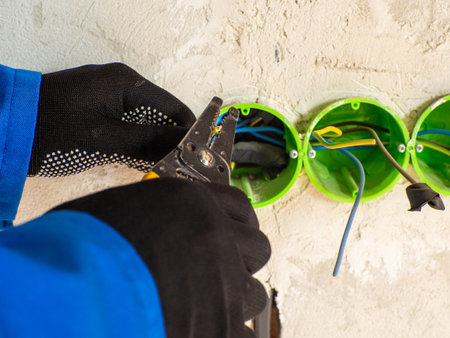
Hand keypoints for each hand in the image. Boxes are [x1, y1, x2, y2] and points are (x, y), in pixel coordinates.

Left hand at [28, 63, 194, 175]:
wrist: (9, 128)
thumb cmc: (53, 128)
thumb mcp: (105, 138)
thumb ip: (148, 141)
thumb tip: (184, 146)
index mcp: (126, 83)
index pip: (173, 107)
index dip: (187, 133)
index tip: (195, 158)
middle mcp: (122, 85)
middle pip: (161, 115)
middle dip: (170, 141)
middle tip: (178, 168)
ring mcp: (109, 97)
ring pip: (146, 122)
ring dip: (153, 145)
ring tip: (161, 169)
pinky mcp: (100, 111)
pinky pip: (129, 126)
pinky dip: (136, 144)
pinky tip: (139, 162)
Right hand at [52, 178, 270, 337]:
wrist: (75, 287)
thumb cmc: (80, 247)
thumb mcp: (121, 211)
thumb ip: (155, 217)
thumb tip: (159, 231)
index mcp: (192, 204)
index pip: (239, 207)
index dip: (237, 222)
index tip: (232, 232)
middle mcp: (217, 238)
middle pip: (257, 249)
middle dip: (242, 260)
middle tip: (217, 271)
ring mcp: (224, 282)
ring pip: (254, 293)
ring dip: (235, 300)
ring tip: (205, 306)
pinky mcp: (220, 326)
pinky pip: (245, 333)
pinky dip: (228, 332)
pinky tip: (205, 329)